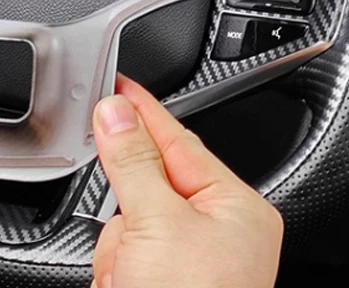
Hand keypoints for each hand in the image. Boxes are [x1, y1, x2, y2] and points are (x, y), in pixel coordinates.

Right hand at [92, 76, 282, 287]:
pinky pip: (118, 247)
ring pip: (125, 216)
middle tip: (129, 231)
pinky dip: (114, 267)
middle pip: (147, 179)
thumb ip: (131, 162)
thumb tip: (114, 112)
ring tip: (132, 278)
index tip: (116, 81)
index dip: (144, 108)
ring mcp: (183, 260)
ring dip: (119, 246)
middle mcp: (215, 232)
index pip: (180, 139)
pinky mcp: (154, 279)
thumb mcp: (157, 225)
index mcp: (235, 209)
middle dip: (128, 205)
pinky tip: (124, 285)